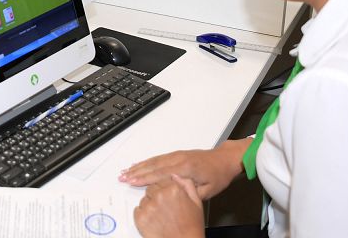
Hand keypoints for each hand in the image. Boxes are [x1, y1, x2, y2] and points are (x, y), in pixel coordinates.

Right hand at [118, 138, 248, 200]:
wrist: (224, 159)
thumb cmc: (218, 175)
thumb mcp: (208, 190)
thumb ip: (190, 193)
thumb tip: (174, 194)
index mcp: (186, 168)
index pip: (161, 174)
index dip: (145, 178)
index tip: (132, 181)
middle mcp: (178, 159)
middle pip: (153, 165)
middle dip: (136, 172)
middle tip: (122, 177)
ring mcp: (176, 155)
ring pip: (154, 160)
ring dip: (138, 166)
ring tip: (126, 171)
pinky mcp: (176, 154)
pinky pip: (158, 158)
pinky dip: (146, 162)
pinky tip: (139, 165)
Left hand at [133, 175, 204, 237]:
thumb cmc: (191, 226)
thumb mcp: (196, 202)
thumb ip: (187, 184)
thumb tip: (176, 175)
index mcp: (174, 189)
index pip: (161, 179)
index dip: (164, 188)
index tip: (166, 195)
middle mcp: (160, 195)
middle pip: (151, 188)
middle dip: (156, 196)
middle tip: (165, 208)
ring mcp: (149, 206)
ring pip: (144, 199)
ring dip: (149, 205)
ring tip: (161, 216)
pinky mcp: (140, 217)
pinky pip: (137, 210)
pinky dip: (143, 215)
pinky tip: (155, 221)